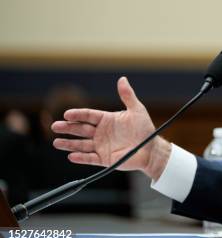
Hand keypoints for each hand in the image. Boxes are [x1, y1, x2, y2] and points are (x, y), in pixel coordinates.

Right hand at [51, 77, 169, 177]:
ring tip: (56, 142)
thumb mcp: (137, 110)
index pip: (88, 116)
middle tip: (55, 126)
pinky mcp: (104, 159)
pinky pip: (90, 158)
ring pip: (81, 145)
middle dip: (68, 128)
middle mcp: (101, 133)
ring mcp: (101, 146)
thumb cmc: (145, 129)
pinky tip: (71, 156)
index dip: (78, 115)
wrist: (151, 149)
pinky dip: (81, 158)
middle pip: (81, 129)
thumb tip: (122, 79)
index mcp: (106, 120)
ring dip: (69, 144)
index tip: (67, 114)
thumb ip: (127, 95)